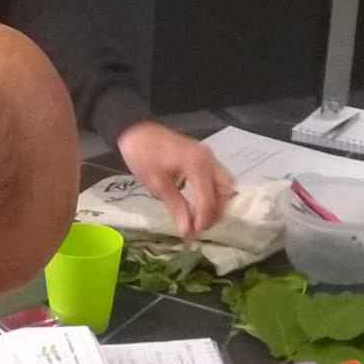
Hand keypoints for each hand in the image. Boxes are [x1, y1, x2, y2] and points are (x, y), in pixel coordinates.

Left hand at [115, 120, 236, 238]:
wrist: (137, 129)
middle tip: (200, 226)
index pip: (209, 199)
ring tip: (201, 218)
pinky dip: (214, 193)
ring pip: (226, 184)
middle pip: (226, 191)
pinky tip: (200, 204)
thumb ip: (175, 206)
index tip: (194, 233)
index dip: (204, 219)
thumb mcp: (156, 183)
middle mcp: (209, 159)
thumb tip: (187, 231)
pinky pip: (218, 178)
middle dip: (217, 212)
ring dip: (218, 203)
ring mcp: (209, 156)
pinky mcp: (204, 157)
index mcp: (197, 165)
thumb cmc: (143, 154)